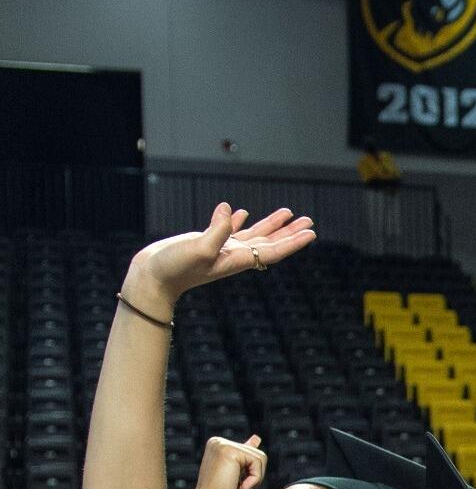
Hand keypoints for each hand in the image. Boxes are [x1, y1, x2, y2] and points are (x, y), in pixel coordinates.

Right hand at [124, 203, 315, 313]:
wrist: (152, 279)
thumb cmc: (174, 269)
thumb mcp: (198, 249)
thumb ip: (217, 231)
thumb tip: (231, 210)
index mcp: (237, 260)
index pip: (272, 250)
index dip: (293, 242)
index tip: (311, 233)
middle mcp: (234, 256)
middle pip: (269, 242)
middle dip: (290, 232)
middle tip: (308, 220)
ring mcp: (220, 249)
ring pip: (252, 234)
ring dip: (270, 224)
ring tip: (287, 212)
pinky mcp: (205, 243)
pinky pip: (226, 229)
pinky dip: (237, 220)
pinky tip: (241, 212)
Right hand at [189, 434, 266, 488]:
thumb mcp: (236, 473)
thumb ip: (245, 455)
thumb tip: (257, 438)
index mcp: (218, 445)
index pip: (251, 452)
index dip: (251, 473)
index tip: (232, 483)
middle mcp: (218, 441)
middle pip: (258, 455)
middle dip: (253, 476)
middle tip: (234, 487)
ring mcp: (222, 444)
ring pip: (261, 458)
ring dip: (254, 479)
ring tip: (235, 487)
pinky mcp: (228, 450)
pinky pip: (258, 463)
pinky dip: (253, 480)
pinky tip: (238, 487)